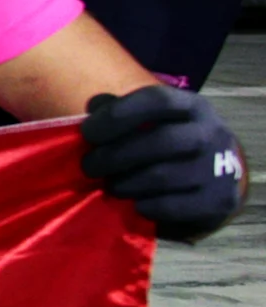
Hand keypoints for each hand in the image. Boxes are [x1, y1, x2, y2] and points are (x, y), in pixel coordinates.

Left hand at [79, 84, 247, 241]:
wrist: (215, 184)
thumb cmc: (170, 148)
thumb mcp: (152, 123)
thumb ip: (123, 112)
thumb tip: (94, 108)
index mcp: (192, 107)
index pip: (158, 100)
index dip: (119, 114)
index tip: (88, 132)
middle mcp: (211, 133)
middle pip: (161, 140)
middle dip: (115, 155)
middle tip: (89, 166)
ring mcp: (219, 168)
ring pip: (163, 176)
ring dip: (125, 183)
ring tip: (111, 186)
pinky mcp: (218, 202)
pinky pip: (171, 206)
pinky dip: (145, 206)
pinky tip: (135, 204)